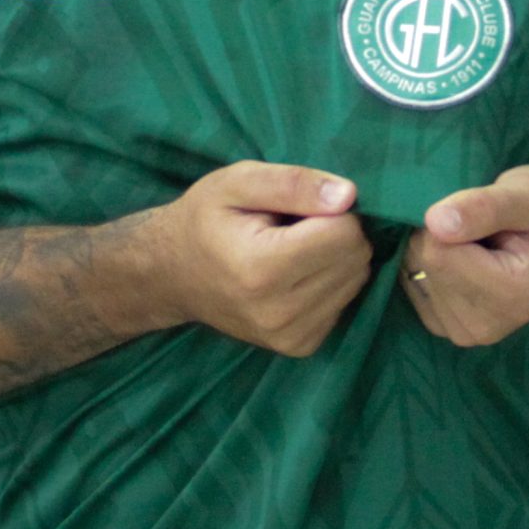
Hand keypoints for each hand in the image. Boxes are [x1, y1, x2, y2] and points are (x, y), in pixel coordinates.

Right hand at [143, 161, 371, 356]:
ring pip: (356, 280)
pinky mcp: (300, 347)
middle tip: (294, 226)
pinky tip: (295, 274)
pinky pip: (345, 301)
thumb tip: (349, 195)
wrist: (172, 276)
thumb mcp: (238, 182)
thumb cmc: (204, 220)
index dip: (331, 208)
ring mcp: (290, 336)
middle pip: (356, 258)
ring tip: (291, 249)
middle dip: (337, 231)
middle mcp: (279, 312)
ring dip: (335, 257)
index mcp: (261, 268)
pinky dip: (329, 281)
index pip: (345, 233)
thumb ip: (293, 183)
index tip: (299, 206)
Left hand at [402, 165, 528, 347]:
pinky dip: (430, 264)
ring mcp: (462, 333)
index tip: (483, 214)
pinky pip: (411, 282)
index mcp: (510, 297)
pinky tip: (464, 259)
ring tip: (478, 245)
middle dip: (441, 233)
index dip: (450, 219)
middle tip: (483, 229)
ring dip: (436, 248)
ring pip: (412, 270)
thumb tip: (434, 221)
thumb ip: (485, 207)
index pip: (438, 250)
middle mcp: (483, 327)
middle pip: (423, 261)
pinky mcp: (444, 328)